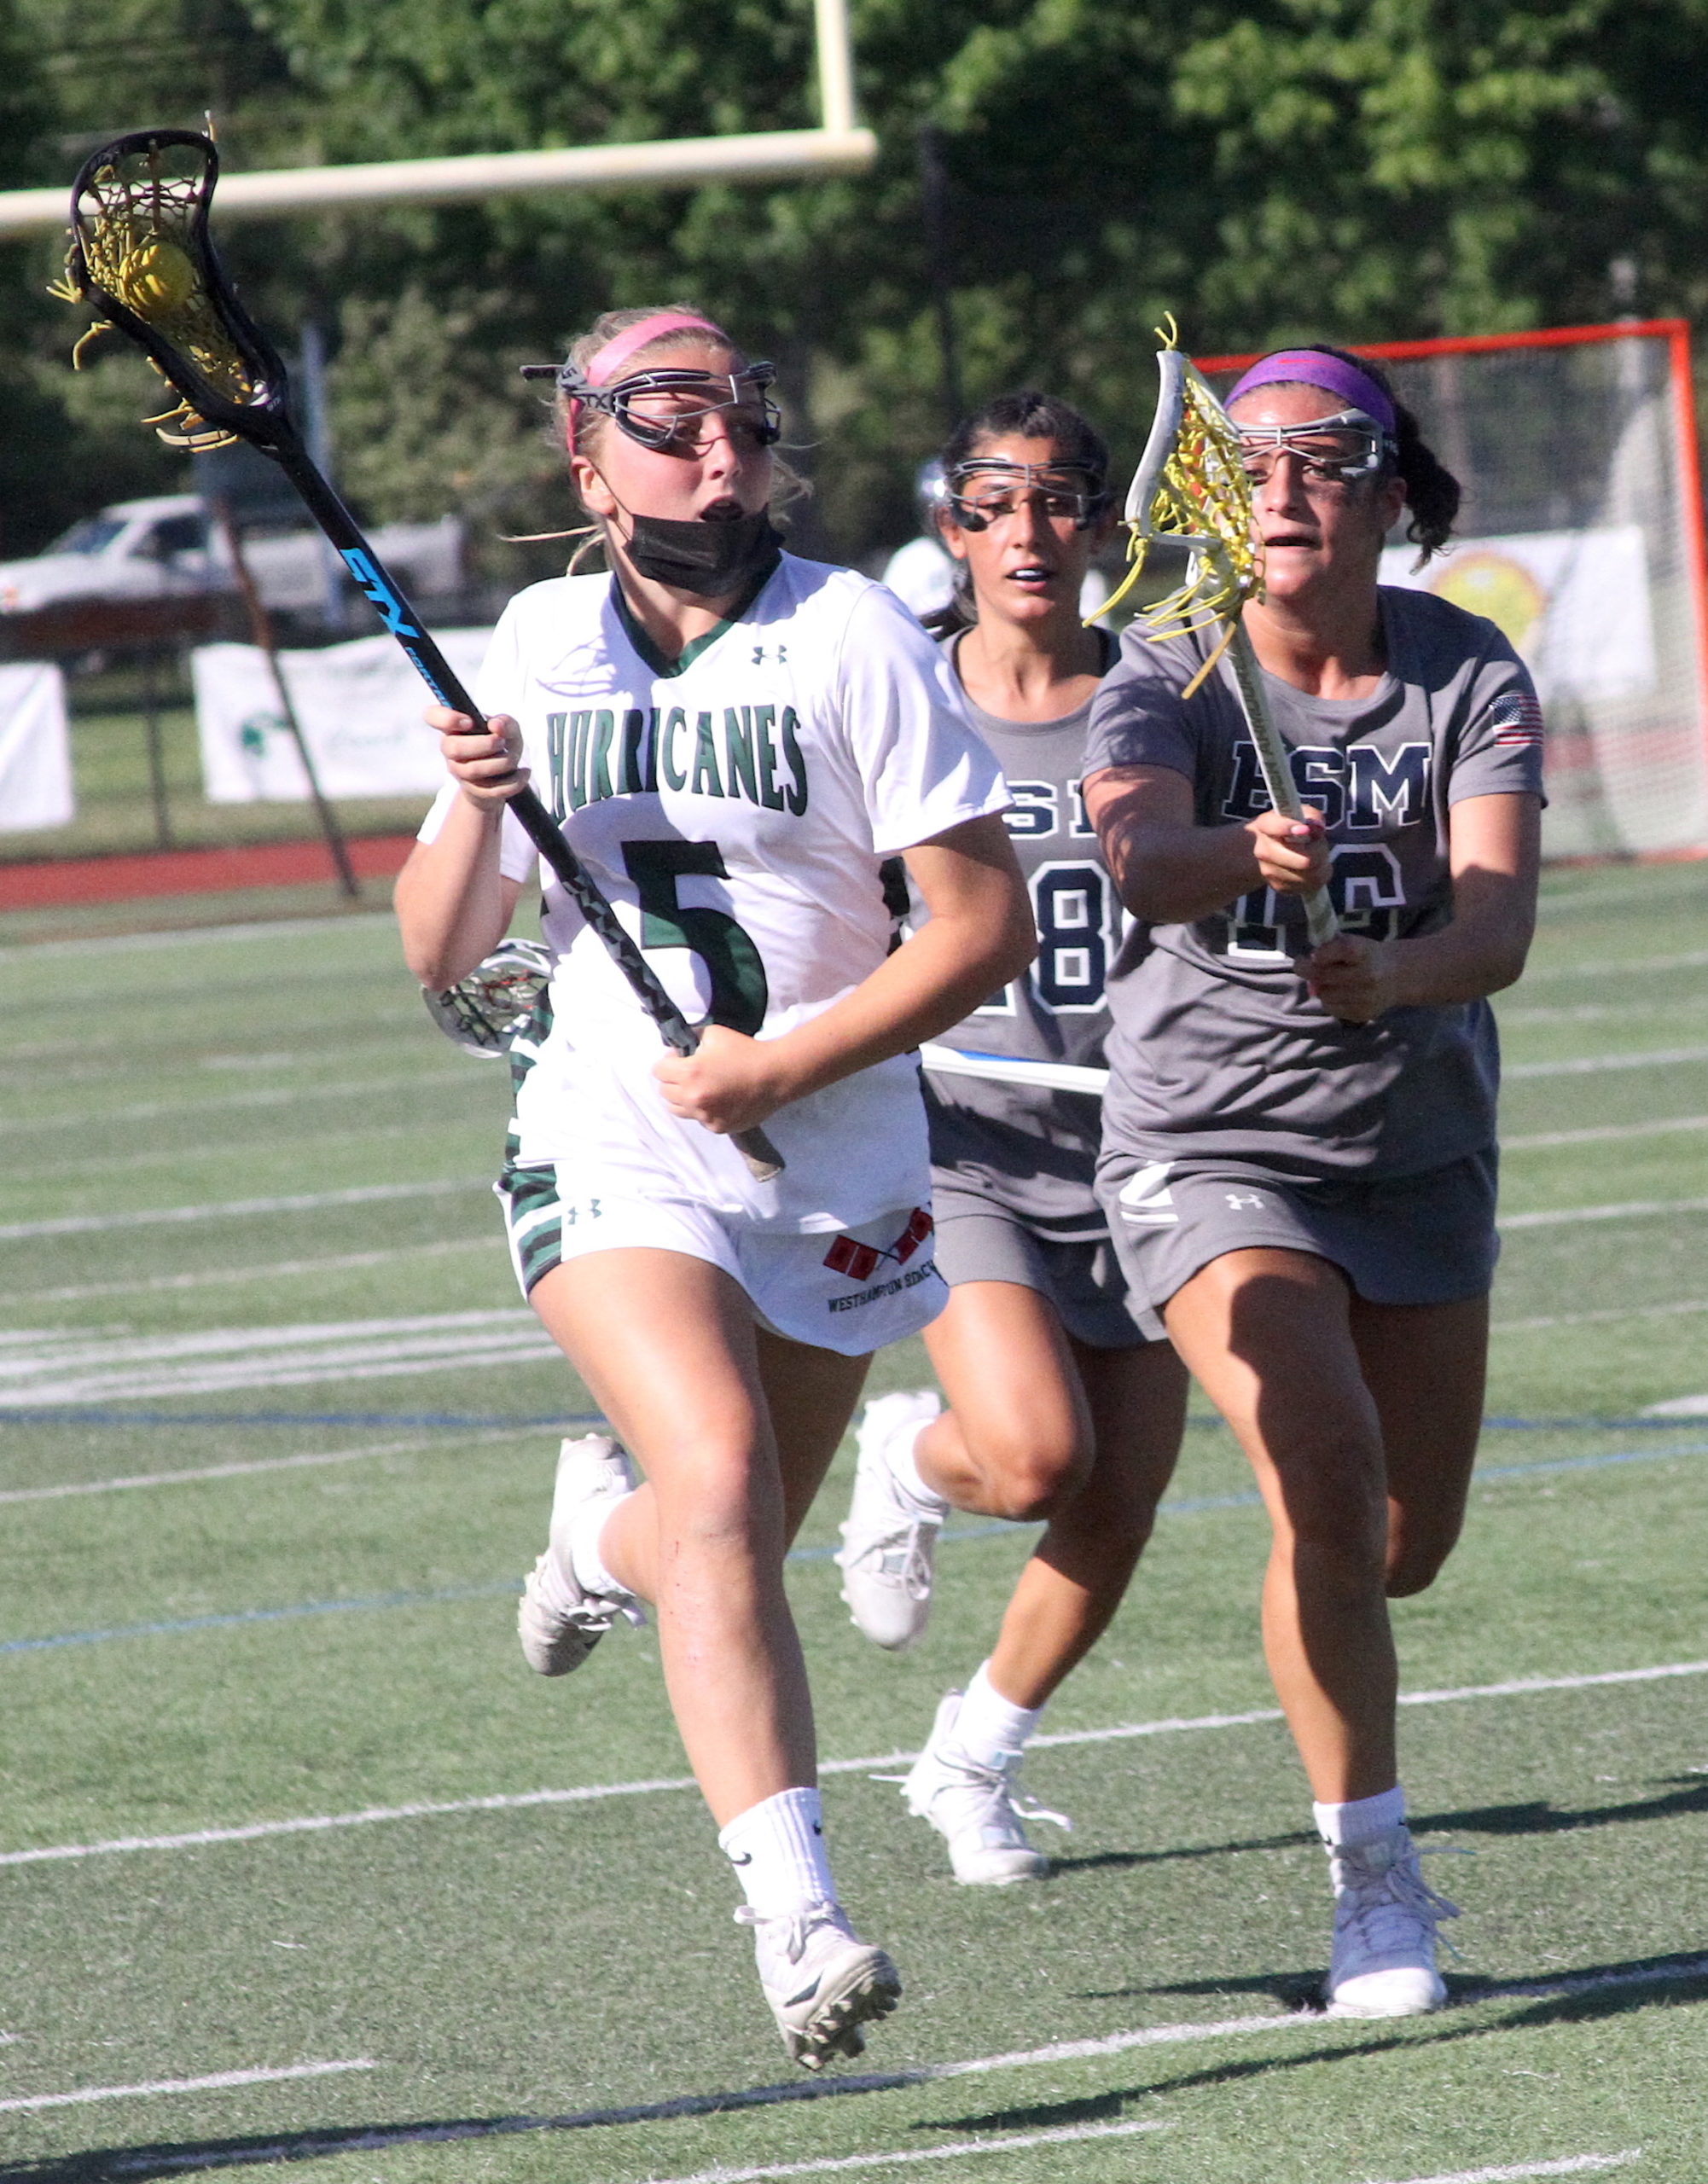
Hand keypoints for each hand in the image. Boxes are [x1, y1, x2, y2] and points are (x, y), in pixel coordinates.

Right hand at [427, 705, 527, 808]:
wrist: (501, 777)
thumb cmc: (500, 745)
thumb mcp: (509, 730)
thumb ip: (506, 722)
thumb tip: (497, 726)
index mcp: (454, 726)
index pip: (433, 715)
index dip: (447, 718)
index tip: (469, 721)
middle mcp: (450, 748)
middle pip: (454, 748)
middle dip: (484, 744)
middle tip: (501, 742)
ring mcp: (459, 771)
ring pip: (473, 771)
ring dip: (502, 763)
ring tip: (514, 757)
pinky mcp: (473, 791)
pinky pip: (492, 789)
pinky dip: (514, 781)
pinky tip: (524, 772)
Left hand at [653, 1024, 789, 1134]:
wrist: (775, 1076)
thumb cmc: (745, 1050)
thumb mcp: (714, 1033)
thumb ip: (691, 1039)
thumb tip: (677, 1050)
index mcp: (689, 1073)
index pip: (657, 1071)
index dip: (668, 1062)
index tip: (680, 1059)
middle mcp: (693, 1098)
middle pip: (664, 1092)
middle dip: (672, 1080)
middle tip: (690, 1073)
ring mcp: (705, 1116)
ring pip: (676, 1110)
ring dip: (682, 1098)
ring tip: (699, 1089)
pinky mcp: (717, 1127)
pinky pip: (699, 1119)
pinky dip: (703, 1110)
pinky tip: (718, 1099)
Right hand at [1246, 806, 1330, 895]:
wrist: (1274, 848)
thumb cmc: (1294, 825)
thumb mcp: (1304, 814)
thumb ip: (1313, 816)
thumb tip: (1318, 827)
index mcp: (1265, 825)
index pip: (1275, 827)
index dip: (1290, 828)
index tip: (1305, 829)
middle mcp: (1262, 850)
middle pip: (1303, 860)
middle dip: (1319, 852)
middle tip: (1319, 844)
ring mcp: (1268, 871)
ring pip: (1310, 875)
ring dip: (1320, 865)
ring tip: (1316, 855)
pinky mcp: (1278, 886)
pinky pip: (1308, 886)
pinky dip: (1315, 878)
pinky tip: (1310, 868)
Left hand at [1305, 933, 1402, 1022]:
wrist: (1398, 976)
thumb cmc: (1367, 956)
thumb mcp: (1355, 943)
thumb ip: (1331, 948)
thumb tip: (1307, 964)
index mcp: (1366, 952)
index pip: (1341, 950)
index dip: (1322, 953)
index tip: (1311, 955)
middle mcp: (1368, 975)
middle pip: (1323, 975)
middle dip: (1306, 970)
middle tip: (1301, 965)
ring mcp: (1366, 997)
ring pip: (1324, 994)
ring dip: (1320, 987)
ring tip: (1329, 980)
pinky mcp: (1362, 1013)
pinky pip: (1331, 1008)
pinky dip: (1329, 1000)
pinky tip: (1339, 993)